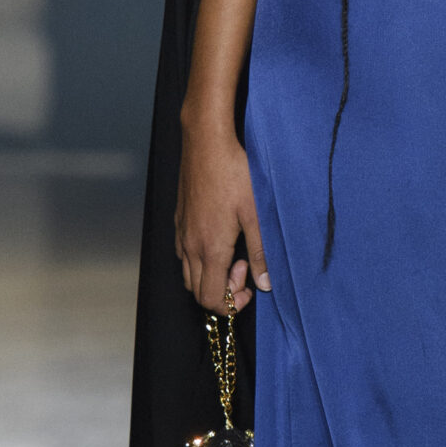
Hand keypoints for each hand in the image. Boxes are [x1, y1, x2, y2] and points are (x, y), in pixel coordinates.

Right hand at [175, 110, 270, 314]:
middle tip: (244, 267)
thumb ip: (260, 253)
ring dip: (210, 276)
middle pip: (197, 292)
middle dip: (223, 290)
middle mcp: (190, 246)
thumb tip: (266, 283)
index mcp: (211, 248)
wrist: (207, 142)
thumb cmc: (235, 174)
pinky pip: (183, 254)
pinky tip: (218, 239)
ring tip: (232, 253)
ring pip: (188, 274)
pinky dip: (199, 260)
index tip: (251, 285)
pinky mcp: (179, 220)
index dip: (232, 304)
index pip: (211, 299)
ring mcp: (181, 233)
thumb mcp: (256, 214)